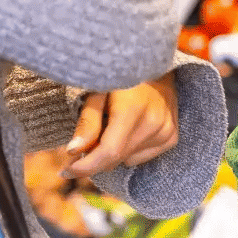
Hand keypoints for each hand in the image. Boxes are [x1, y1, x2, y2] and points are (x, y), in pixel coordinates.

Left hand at [63, 75, 180, 178]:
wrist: (155, 66)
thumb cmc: (120, 76)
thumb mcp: (97, 92)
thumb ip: (87, 123)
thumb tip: (72, 152)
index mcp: (133, 109)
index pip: (109, 152)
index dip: (85, 167)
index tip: (65, 171)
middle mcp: (153, 123)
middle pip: (116, 159)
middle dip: (94, 159)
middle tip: (82, 145)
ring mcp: (166, 131)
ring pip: (126, 160)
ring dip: (112, 152)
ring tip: (112, 126)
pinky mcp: (171, 136)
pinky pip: (140, 157)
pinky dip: (128, 150)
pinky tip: (129, 129)